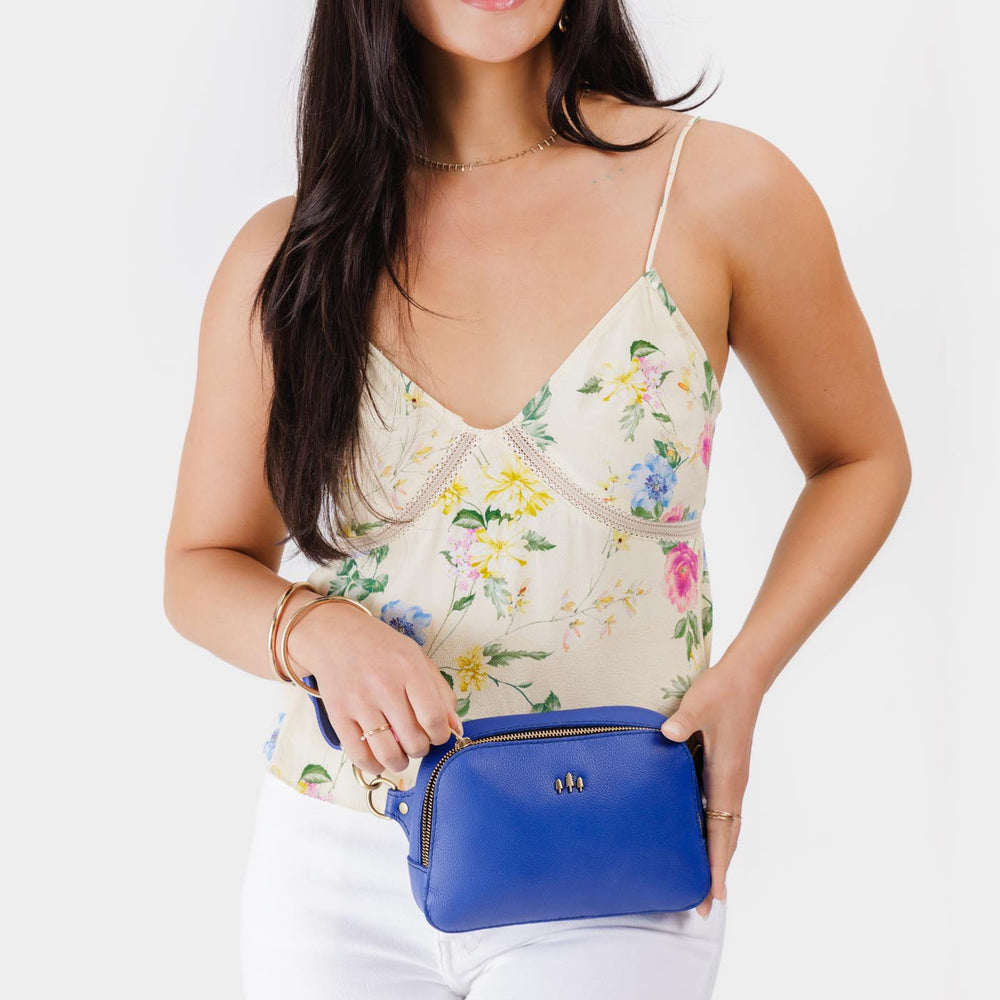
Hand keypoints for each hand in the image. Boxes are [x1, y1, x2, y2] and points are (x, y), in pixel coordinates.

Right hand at [286, 600, 462, 775]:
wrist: (336, 636)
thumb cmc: (383, 648)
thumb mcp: (418, 658)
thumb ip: (441, 692)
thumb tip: (455, 728)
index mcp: (409, 668)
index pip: (434, 718)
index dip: (440, 736)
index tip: (437, 735)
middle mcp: (384, 685)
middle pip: (413, 740)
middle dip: (421, 749)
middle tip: (417, 741)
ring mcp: (359, 702)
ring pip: (388, 753)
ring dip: (400, 762)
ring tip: (401, 755)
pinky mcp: (337, 715)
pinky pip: (358, 755)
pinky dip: (373, 765)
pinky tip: (379, 759)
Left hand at [660, 657, 763, 918]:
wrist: (742, 678)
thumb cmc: (720, 692)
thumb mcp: (699, 705)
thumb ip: (684, 721)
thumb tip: (668, 735)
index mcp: (727, 777)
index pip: (722, 832)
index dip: (717, 866)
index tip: (714, 898)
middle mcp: (732, 785)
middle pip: (726, 840)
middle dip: (716, 873)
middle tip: (702, 906)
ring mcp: (730, 779)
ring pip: (725, 827)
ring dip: (715, 855)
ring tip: (700, 882)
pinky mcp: (725, 770)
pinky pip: (720, 811)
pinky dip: (713, 832)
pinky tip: (697, 837)